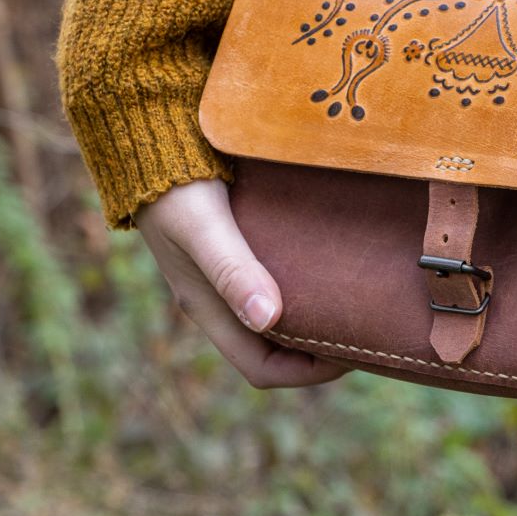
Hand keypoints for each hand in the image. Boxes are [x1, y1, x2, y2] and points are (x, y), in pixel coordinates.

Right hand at [135, 178, 347, 388]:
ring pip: (280, 315)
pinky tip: (337, 264)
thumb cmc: (173, 187)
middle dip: (320, 348)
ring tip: (359, 299)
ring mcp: (228, 275)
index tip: (351, 352)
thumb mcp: (204, 228)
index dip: (307, 373)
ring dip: (316, 315)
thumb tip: (270, 319)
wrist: (149, 142)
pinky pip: (278, 280)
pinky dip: (308, 283)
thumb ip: (232, 270)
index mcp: (208, 308)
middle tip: (367, 328)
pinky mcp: (239, 247)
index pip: (262, 369)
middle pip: (276, 348)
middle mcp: (220, 300)